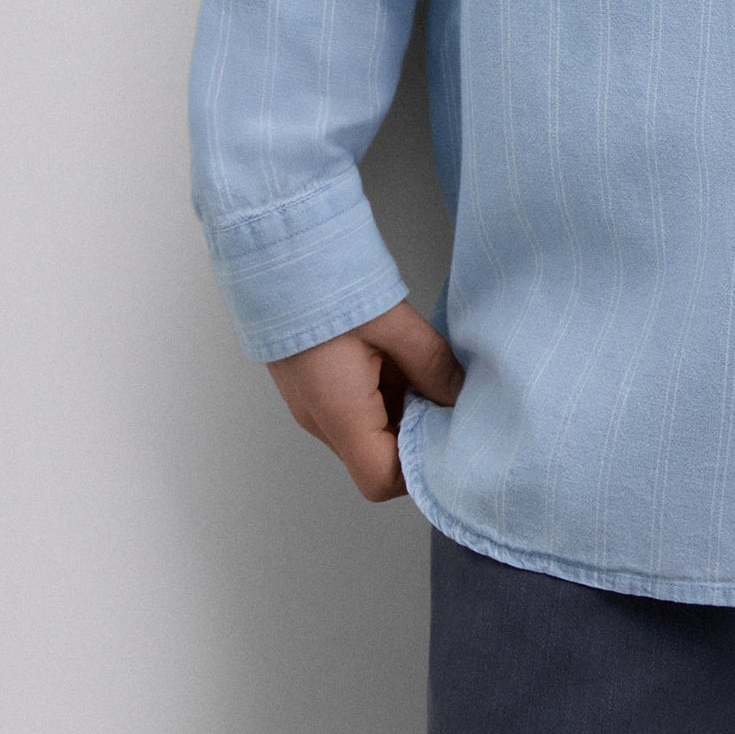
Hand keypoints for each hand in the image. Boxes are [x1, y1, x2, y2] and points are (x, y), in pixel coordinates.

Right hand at [266, 300, 463, 501]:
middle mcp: (319, 419)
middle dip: (415, 432)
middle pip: (375, 458)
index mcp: (338, 413)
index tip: (450, 435)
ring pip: (366, 432)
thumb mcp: (393, 322)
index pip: (381, 480)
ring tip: (419, 365)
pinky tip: (396, 356)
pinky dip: (381, 393)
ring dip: (399, 408)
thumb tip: (459, 396)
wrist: (275, 254)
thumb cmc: (326, 285)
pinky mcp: (310, 385)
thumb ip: (432, 364)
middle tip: (444, 393)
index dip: (419, 468)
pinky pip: (351, 408)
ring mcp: (311, 404)